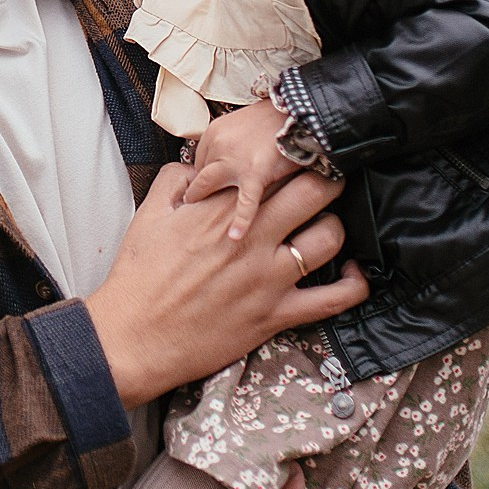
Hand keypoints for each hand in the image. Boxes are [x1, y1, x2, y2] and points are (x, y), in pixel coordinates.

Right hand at [82, 163, 366, 408]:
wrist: (134, 337)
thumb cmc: (138, 277)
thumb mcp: (149, 214)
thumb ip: (176, 179)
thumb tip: (198, 164)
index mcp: (221, 208)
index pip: (274, 167)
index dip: (292, 154)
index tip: (300, 151)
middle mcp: (252, 237)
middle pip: (312, 191)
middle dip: (326, 177)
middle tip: (329, 176)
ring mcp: (268, 277)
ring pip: (330, 237)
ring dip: (335, 225)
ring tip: (327, 222)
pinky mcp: (276, 315)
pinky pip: (333, 299)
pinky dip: (354, 284)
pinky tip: (354, 271)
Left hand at [185, 97, 305, 240]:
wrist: (301, 109)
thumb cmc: (277, 116)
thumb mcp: (245, 122)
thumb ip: (233, 141)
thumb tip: (229, 161)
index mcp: (215, 131)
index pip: (199, 160)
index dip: (203, 176)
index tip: (203, 188)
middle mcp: (219, 144)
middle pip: (199, 174)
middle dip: (196, 192)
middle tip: (192, 209)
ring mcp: (234, 159)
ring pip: (210, 185)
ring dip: (204, 202)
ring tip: (201, 224)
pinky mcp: (255, 172)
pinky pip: (246, 201)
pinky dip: (241, 220)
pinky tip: (236, 236)